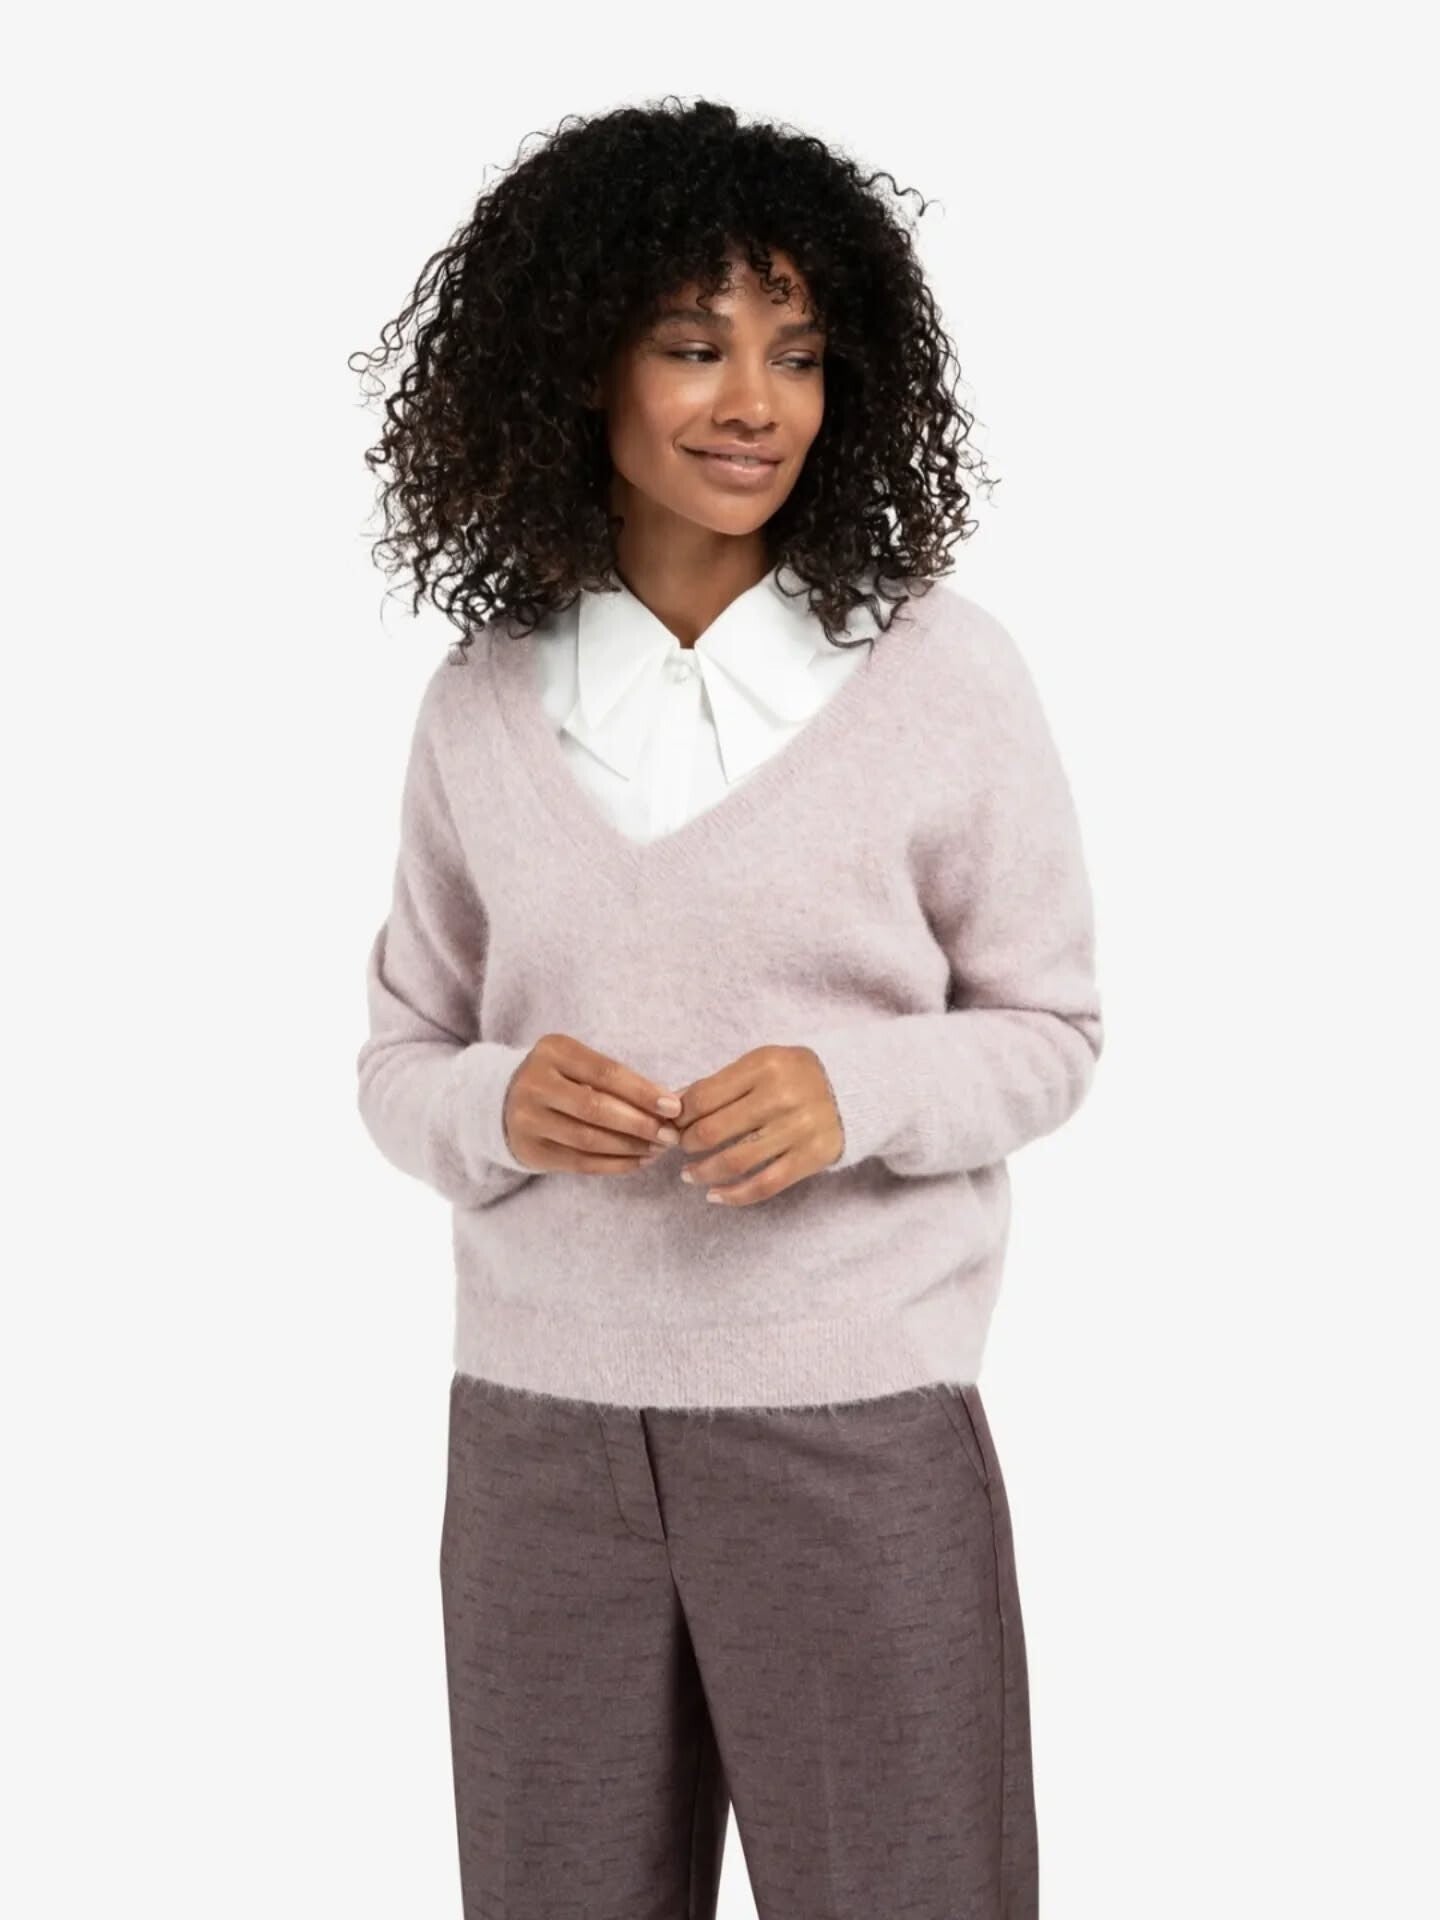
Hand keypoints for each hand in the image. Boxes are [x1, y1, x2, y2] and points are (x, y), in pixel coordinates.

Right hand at [502, 1033, 682, 1173]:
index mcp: (553, 1051)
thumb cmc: (561, 1078)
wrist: (504, 1100)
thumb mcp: (579, 1063)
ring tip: (658, 1150)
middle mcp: (535, 1083)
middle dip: (640, 1124)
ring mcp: (528, 1119)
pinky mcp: (531, 1150)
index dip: (643, 1092)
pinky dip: (614, 1165)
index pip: (606, 1073)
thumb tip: (668, 1105)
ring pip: (588, 1139)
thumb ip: (616, 1080)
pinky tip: (638, 1161)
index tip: (674, 1107)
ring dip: (630, 1148)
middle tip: (670, 1136)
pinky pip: (580, 1163)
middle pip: (596, 1108)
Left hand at [671, 1045, 842, 1205]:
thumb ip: (720, 1082)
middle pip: (713, 1131)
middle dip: (687, 1144)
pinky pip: (764, 1184)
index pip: (703, 1097)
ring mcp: (798, 1129)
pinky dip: (734, 1195)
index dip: (680, 1116)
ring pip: (735, 1162)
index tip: (674, 1124)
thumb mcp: (761, 1063)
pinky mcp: (811, 1157)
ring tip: (689, 1175)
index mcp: (764, 1066)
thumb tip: (674, 1106)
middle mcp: (781, 1096)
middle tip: (681, 1148)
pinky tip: (715, 1196)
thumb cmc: (796, 1075)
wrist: (855, 1089)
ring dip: (703, 1173)